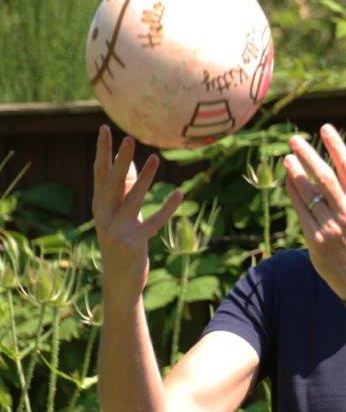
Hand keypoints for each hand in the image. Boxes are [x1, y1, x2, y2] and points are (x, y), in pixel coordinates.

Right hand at [91, 126, 181, 306]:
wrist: (120, 282)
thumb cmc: (123, 241)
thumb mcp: (120, 215)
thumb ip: (125, 191)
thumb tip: (130, 162)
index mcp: (100, 207)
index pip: (100, 173)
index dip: (103, 152)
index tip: (104, 129)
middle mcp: (104, 217)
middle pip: (112, 183)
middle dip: (119, 160)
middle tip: (128, 138)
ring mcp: (118, 231)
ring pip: (133, 200)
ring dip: (145, 179)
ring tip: (154, 157)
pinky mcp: (134, 244)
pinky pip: (153, 222)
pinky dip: (167, 208)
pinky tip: (180, 193)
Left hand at [283, 124, 345, 300]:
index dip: (336, 146)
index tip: (325, 128)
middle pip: (326, 177)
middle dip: (309, 156)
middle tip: (295, 140)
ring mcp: (332, 226)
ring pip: (310, 193)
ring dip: (297, 173)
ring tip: (288, 158)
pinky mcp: (316, 239)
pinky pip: (302, 210)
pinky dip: (294, 193)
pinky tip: (288, 180)